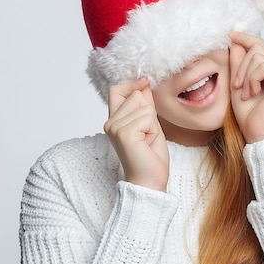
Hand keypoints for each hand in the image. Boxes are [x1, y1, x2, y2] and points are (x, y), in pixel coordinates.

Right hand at [103, 77, 168, 191]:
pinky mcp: (123, 133)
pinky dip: (153, 129)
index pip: (116, 89)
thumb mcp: (150, 124)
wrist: (150, 182)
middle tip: (148, 133)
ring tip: (147, 140)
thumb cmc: (150, 156)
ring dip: (152, 123)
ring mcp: (114, 127)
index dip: (133, 83)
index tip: (145, 81)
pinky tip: (147, 143)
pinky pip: (147, 117)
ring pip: (144, 106)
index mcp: (114, 120)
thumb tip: (144, 83)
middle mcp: (110, 122)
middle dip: (149, 110)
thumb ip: (145, 105)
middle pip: (134, 94)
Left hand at [229, 32, 263, 142]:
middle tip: (237, 86)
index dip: (244, 38)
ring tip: (245, 93)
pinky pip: (262, 66)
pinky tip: (252, 93)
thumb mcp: (237, 83)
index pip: (259, 44)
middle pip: (256, 48)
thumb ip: (237, 63)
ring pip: (257, 56)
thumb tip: (234, 42)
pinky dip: (252, 79)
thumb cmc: (249, 114)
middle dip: (241, 65)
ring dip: (245, 75)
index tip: (230, 35)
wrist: (258, 133)